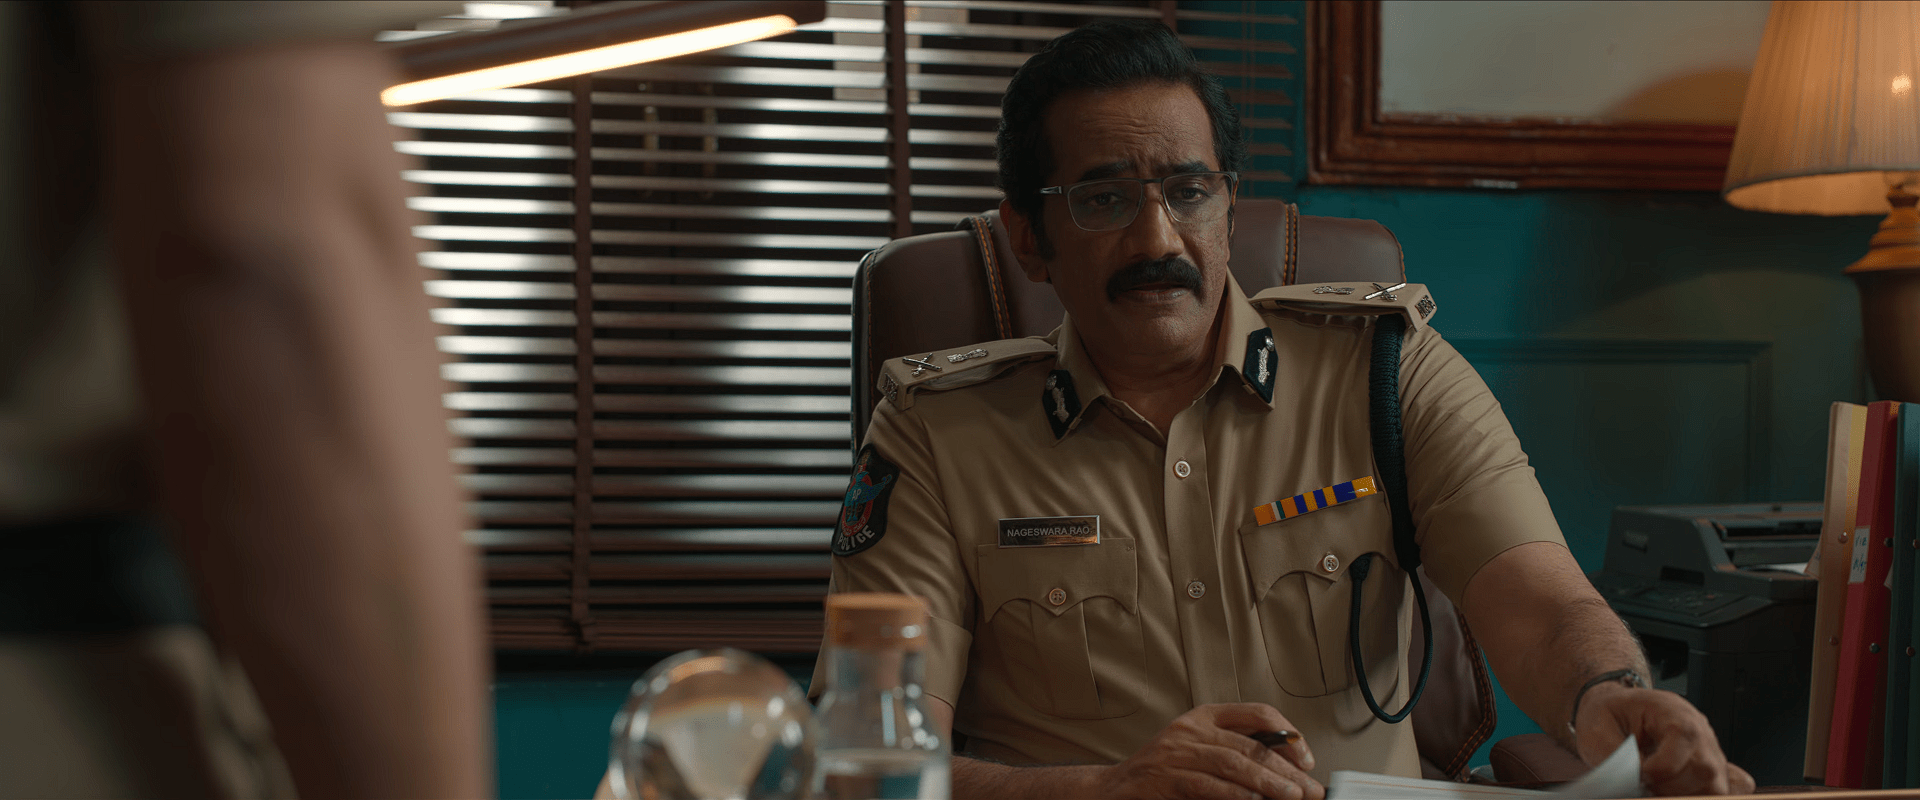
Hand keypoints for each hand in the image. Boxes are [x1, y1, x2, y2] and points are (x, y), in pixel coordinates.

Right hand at [1091, 703, 1322, 799]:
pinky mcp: (1165, 777)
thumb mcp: (1201, 750)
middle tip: (1309, 788)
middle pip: (1250, 744)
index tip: (1307, 759)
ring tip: (1291, 796)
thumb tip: (1287, 769)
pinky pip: (1207, 784)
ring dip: (1267, 783)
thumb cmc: (1166, 771)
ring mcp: (1176, 751)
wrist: (1118, 787)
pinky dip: (1235, 794)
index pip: (1257, 713)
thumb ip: (1237, 751)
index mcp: (1205, 715)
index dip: (1287, 734)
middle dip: (1286, 769)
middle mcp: (1191, 728)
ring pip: (1233, 763)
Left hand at [1572, 683, 1754, 795]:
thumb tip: (1634, 783)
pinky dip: (1703, 797)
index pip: (1683, 741)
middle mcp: (1701, 732)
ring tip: (1655, 790)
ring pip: (1716, 788)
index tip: (1637, 775)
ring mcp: (1711, 753)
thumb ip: (1615, 758)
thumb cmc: (1609, 716)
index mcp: (1674, 712)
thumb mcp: (1597, 730)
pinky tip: (1675, 793)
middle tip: (1644, 786)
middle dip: (1670, 787)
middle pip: (1706, 771)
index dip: (1658, 769)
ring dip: (1684, 796)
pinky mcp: (1712, 771)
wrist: (1617, 710)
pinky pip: (1727, 790)